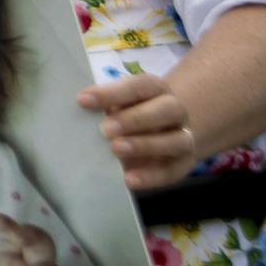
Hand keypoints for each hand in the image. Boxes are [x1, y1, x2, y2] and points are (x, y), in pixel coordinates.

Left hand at [80, 72, 196, 188]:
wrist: (164, 133)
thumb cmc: (130, 113)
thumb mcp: (120, 104)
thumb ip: (106, 107)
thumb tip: (81, 110)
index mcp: (156, 88)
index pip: (139, 86)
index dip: (112, 93)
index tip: (83, 101)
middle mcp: (175, 110)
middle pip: (166, 109)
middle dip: (135, 119)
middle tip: (105, 129)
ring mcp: (184, 137)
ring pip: (176, 140)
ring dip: (145, 145)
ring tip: (116, 149)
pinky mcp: (184, 164)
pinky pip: (173, 171)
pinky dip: (151, 177)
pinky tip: (129, 179)